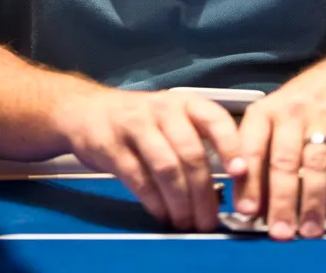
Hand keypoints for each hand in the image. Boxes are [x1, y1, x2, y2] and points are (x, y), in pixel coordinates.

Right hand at [58, 88, 246, 231]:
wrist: (85, 110)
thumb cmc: (140, 121)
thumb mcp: (173, 119)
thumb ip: (200, 144)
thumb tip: (231, 186)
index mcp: (185, 103)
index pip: (215, 120)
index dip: (231, 146)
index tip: (241, 173)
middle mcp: (163, 110)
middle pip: (191, 153)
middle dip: (203, 193)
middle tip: (209, 221)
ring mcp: (134, 126)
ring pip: (166, 167)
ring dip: (180, 202)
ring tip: (186, 222)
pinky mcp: (110, 145)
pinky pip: (138, 179)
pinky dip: (154, 202)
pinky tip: (162, 214)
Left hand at [233, 57, 325, 239]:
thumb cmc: (297, 111)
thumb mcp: (270, 123)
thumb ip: (259, 160)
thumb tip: (251, 209)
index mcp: (263, 113)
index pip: (251, 148)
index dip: (248, 180)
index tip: (246, 211)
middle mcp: (290, 111)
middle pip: (284, 160)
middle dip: (281, 200)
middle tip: (280, 233)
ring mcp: (323, 115)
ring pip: (316, 164)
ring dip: (313, 202)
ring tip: (310, 232)